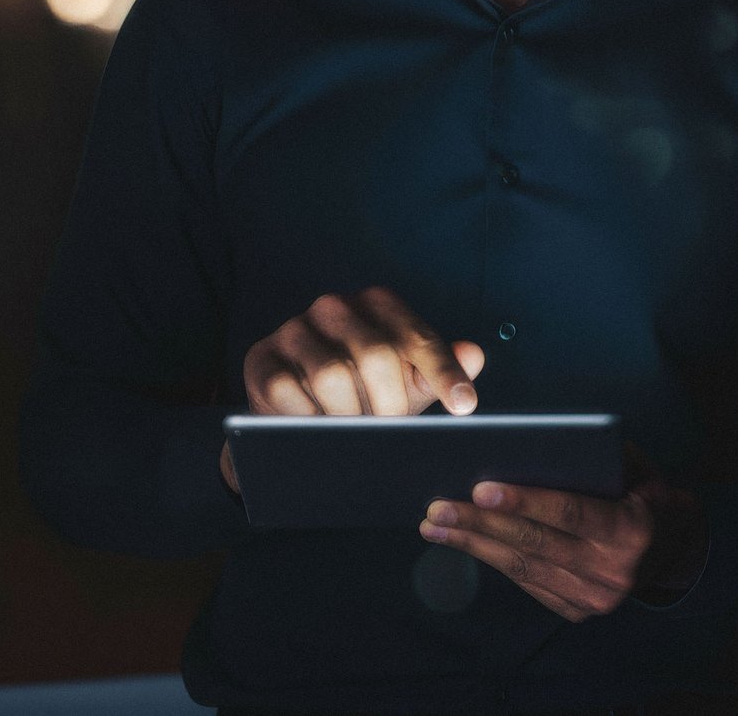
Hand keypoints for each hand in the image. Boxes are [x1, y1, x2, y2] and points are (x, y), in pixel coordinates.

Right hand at [220, 286, 484, 494]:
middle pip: (376, 355)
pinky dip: (310, 418)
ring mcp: (295, 329)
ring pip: (332, 375)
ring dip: (349, 414)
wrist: (298, 410)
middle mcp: (336, 307)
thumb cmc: (365, 390)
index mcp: (379, 304)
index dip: (444, 373)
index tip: (465, 407)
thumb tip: (474, 355)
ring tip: (356, 432)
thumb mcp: (408, 380)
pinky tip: (317, 428)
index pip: (418, 338)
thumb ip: (442, 367)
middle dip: (391, 404)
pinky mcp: (263, 358)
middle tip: (393, 432)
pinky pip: (290, 391)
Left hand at [416, 440, 707, 621]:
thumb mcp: (637, 468)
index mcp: (632, 530)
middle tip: (437, 507)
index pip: (569, 513)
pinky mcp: (577, 610)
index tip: (480, 486)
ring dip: (474, 545)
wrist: (677, 549)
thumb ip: (596, 459)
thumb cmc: (648, 494)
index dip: (524, 500)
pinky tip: (464, 542)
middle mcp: (613, 571)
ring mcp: (595, 598)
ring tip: (435, 525)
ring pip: (523, 568)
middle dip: (481, 525)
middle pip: (535, 544)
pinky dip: (493, 560)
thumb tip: (533, 447)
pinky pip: (527, 583)